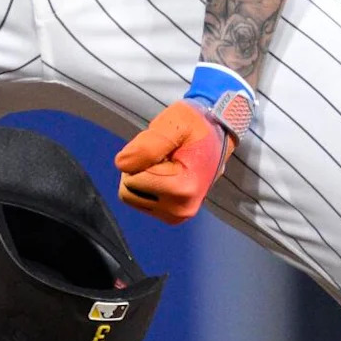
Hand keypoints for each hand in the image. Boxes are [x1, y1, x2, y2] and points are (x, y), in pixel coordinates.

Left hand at [115, 100, 233, 224]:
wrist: (219, 133)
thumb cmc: (195, 125)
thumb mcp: (173, 124)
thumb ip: (146, 145)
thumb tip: (121, 164)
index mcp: (182, 188)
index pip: (132, 178)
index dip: (140, 158)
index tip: (164, 149)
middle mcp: (180, 209)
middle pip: (128, 191)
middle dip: (139, 169)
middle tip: (163, 155)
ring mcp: (178, 215)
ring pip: (132, 197)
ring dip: (142, 176)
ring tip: (166, 163)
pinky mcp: (174, 216)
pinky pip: (141, 201)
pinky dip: (148, 185)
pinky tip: (167, 173)